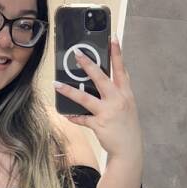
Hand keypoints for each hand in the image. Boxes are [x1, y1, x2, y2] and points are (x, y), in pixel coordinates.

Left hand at [54, 38, 142, 161]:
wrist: (129, 149)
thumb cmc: (126, 126)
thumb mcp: (126, 106)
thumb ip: (115, 93)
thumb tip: (100, 82)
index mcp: (126, 93)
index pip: (121, 69)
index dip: (117, 53)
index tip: (113, 38)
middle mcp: (118, 100)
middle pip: (101, 78)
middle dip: (88, 65)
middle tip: (77, 53)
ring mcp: (108, 112)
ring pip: (86, 98)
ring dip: (70, 90)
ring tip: (57, 84)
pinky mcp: (99, 124)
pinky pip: (82, 119)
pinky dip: (74, 117)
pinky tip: (66, 114)